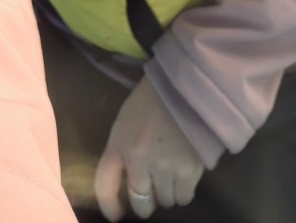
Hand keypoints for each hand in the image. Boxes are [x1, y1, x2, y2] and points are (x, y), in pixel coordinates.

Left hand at [94, 77, 204, 220]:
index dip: (109, 206)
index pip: (105, 186)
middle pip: (140, 202)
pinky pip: (185, 196)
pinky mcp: (190, 170)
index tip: (115, 215)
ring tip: (170, 178)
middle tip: (150, 194)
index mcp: (119, 145)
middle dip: (145, 203)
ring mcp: (166, 168)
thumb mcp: (125, 121)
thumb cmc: (151, 99)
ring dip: (166, 194)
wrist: (185, 86)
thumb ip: (123, 150)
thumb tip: (129, 178)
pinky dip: (183, 191)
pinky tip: (184, 176)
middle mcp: (139, 162)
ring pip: (165, 201)